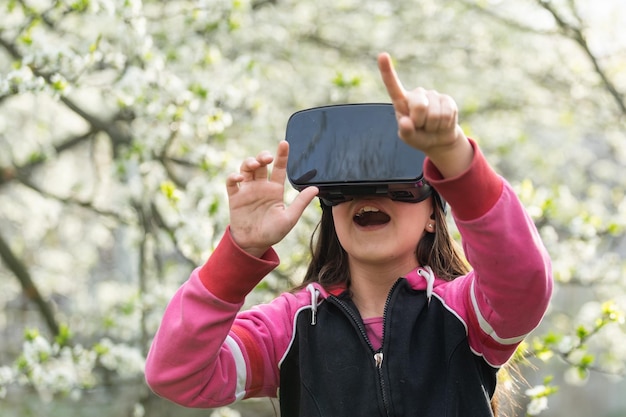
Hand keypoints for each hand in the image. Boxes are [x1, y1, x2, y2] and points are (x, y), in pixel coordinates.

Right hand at [226, 141, 318, 256]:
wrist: (254, 245)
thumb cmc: (273, 232)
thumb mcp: (290, 218)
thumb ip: (301, 202)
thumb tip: (316, 189)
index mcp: (275, 190)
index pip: (279, 168)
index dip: (282, 155)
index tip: (284, 143)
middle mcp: (261, 187)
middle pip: (260, 164)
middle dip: (262, 156)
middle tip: (266, 158)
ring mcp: (247, 191)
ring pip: (246, 169)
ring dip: (249, 162)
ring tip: (254, 164)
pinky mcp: (235, 197)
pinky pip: (232, 182)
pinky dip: (234, 176)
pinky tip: (239, 177)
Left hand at [377, 52, 472, 177]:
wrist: (438, 139)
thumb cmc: (418, 136)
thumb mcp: (408, 138)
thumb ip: (405, 132)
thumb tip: (406, 121)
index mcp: (402, 102)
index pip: (393, 86)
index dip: (387, 71)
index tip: (382, 55)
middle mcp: (417, 94)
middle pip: (419, 106)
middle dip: (421, 122)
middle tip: (421, 126)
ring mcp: (432, 95)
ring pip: (435, 114)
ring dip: (433, 126)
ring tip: (431, 126)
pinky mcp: (447, 99)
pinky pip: (447, 114)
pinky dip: (444, 125)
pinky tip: (442, 123)